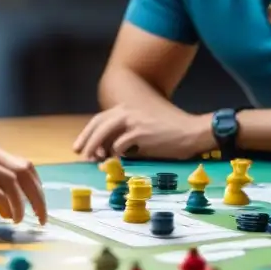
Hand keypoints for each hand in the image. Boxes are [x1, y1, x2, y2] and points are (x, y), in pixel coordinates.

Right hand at [0, 142, 47, 224]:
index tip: (41, 206)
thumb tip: (17, 209)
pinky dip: (6, 205)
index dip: (37, 187)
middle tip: (42, 217)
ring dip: (22, 204)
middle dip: (37, 197)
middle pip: (24, 172)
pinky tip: (8, 217)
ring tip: (22, 220)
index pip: (26, 166)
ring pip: (12, 182)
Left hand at [72, 104, 212, 160]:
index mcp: (128, 108)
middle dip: (86, 140)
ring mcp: (133, 120)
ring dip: (95, 148)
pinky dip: (116, 155)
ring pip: (104, 134)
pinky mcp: (140, 133)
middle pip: (98, 125)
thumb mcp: (145, 125)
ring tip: (93, 160)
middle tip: (80, 154)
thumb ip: (126, 132)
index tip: (80, 146)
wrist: (190, 132)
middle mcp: (128, 111)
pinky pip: (120, 146)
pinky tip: (119, 161)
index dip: (87, 133)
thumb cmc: (169, 132)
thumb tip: (107, 149)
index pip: (100, 119)